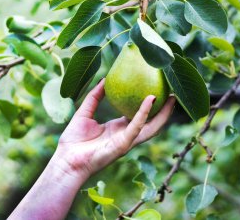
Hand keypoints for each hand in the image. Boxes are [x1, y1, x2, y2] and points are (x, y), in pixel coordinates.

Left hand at [54, 78, 175, 179]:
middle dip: (165, 110)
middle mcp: (127, 135)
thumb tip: (104, 79)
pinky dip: (145, 113)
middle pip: (152, 122)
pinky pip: (137, 126)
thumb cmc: (74, 141)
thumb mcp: (85, 112)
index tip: (159, 89)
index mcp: (119, 129)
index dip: (151, 104)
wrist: (66, 160)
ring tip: (172, 97)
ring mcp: (127, 141)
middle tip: (174, 93)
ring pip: (151, 127)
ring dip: (164, 113)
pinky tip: (150, 100)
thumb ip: (95, 96)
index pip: (141, 115)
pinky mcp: (123, 145)